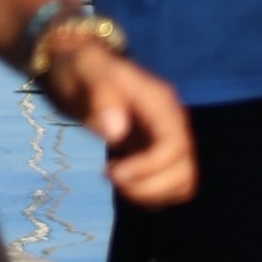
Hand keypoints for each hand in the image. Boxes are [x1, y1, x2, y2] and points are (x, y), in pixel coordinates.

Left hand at [42, 41, 196, 206]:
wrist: (77, 67)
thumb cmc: (79, 67)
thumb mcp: (84, 70)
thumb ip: (101, 96)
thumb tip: (116, 133)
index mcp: (159, 101)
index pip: (175, 146)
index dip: (149, 168)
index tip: (112, 173)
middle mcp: (172, 122)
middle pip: (185, 171)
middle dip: (149, 186)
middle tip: (111, 176)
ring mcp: (167, 139)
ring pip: (182, 184)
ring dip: (151, 194)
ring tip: (117, 181)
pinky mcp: (157, 153)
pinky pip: (169, 186)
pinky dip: (149, 195)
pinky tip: (122, 182)